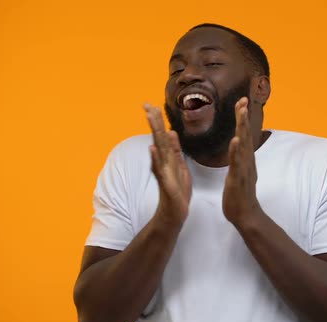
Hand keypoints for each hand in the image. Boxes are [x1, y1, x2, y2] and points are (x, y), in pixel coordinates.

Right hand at [144, 103, 191, 223]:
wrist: (175, 213)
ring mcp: (162, 171)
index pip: (162, 135)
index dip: (157, 120)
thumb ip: (175, 150)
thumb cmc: (177, 191)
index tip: (152, 104)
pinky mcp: (165, 183)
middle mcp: (163, 162)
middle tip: (146, 104)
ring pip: (158, 148)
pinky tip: (151, 148)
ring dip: (153, 132)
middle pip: (158, 137)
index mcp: (168, 157)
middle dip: (153, 120)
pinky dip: (155, 158)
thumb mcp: (180, 166)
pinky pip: (159, 169)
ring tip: (149, 117)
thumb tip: (171, 132)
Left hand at [222, 97, 262, 225]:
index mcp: (245, 159)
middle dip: (243, 117)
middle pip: (245, 135)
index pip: (244, 134)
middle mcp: (247, 161)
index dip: (242, 118)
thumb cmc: (240, 195)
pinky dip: (237, 151)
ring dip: (242, 128)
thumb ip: (239, 158)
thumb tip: (238, 146)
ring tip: (241, 113)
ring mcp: (244, 169)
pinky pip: (237, 163)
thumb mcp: (238, 171)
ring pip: (243, 145)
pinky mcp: (238, 179)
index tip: (241, 101)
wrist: (246, 215)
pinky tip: (236, 140)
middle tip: (242, 99)